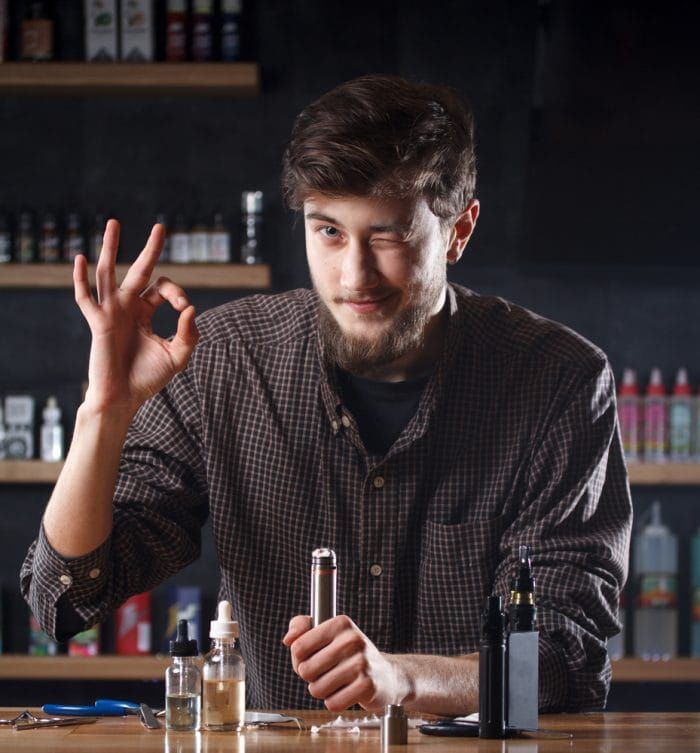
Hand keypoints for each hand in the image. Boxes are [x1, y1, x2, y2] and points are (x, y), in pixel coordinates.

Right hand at [74, 219, 197, 415]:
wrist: (124, 398)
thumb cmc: (148, 378)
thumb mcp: (178, 356)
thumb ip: (189, 334)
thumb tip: (192, 308)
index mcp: (145, 312)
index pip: (163, 289)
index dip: (178, 293)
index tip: (186, 309)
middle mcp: (128, 307)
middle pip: (139, 270)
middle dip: (151, 249)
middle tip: (160, 227)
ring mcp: (111, 312)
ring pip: (110, 273)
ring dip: (112, 248)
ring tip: (115, 223)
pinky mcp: (98, 323)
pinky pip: (86, 298)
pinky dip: (81, 279)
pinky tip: (79, 259)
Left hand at [283, 614, 409, 712]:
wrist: (386, 675)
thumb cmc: (349, 654)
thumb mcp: (327, 632)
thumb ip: (301, 627)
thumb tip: (288, 639)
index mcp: (340, 623)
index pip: (298, 647)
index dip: (300, 659)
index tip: (314, 657)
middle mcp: (352, 639)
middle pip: (305, 670)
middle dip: (311, 677)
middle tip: (328, 672)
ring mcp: (362, 662)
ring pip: (317, 689)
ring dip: (323, 691)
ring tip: (338, 682)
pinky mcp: (367, 685)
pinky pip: (332, 703)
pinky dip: (335, 702)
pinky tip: (347, 692)